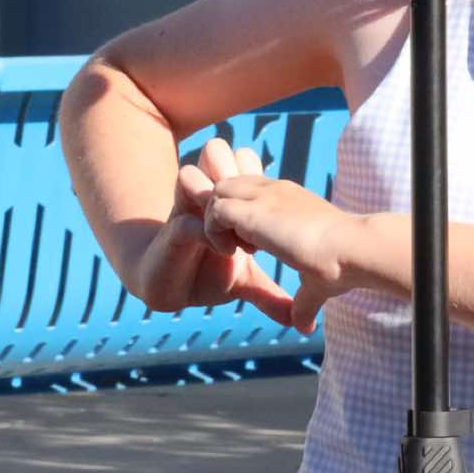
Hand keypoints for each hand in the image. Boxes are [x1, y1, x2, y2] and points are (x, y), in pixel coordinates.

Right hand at [124, 139, 294, 327]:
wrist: (170, 289)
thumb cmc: (209, 276)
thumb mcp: (247, 282)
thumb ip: (272, 294)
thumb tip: (302, 322)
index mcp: (228, 200)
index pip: (242, 157)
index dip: (257, 171)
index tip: (278, 205)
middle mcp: (204, 198)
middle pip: (216, 150)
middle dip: (235, 171)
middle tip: (254, 208)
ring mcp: (185, 212)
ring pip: (190, 173)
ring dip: (213, 197)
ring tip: (236, 228)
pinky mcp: (173, 233)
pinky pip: (185, 221)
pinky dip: (207, 234)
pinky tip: (226, 252)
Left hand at [204, 174, 360, 332]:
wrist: (352, 250)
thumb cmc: (343, 265)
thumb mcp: (317, 281)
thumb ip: (305, 302)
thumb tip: (305, 328)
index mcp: (289, 199)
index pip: (251, 190)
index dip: (241, 217)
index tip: (253, 247)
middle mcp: (275, 191)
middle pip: (229, 184)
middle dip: (222, 214)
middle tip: (236, 247)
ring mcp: (264, 197)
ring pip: (218, 192)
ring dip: (216, 222)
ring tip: (234, 251)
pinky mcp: (253, 212)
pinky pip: (214, 210)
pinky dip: (213, 232)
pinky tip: (232, 254)